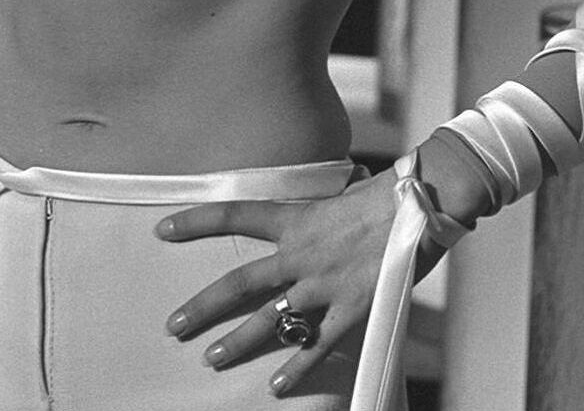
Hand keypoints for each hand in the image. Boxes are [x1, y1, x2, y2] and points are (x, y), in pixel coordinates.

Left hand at [155, 169, 440, 397]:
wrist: (422, 202)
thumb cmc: (383, 195)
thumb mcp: (337, 194)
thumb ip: (315, 210)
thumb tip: (310, 207)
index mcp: (295, 218)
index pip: (233, 215)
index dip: (195, 221)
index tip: (161, 229)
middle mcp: (301, 253)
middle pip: (239, 283)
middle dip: (203, 306)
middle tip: (172, 325)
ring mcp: (324, 285)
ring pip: (269, 321)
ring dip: (237, 343)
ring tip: (210, 359)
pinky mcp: (352, 309)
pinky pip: (316, 346)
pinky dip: (296, 369)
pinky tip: (276, 388)